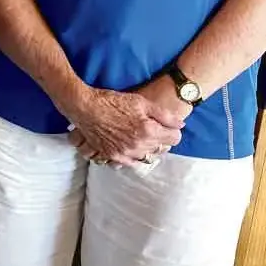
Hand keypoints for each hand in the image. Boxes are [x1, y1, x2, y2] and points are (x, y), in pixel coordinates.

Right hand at [65, 84, 185, 166]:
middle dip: (161, 140)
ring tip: (141, 139)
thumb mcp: (141, 102)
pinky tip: (131, 149)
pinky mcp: (113, 156)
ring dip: (148, 149)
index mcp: (149, 131)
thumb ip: (164, 115)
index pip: (174, 138)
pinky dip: (134, 158)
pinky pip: (131, 164)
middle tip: (153, 130)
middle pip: (162, 149)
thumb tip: (180, 125)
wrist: (85, 108)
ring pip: (147, 158)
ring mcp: (126, 153)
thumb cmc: (112, 102)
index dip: (172, 130)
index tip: (166, 125)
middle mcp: (139, 146)